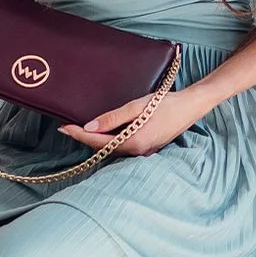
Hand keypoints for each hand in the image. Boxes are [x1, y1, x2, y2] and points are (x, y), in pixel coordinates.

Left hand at [58, 87, 197, 157]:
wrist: (191, 107)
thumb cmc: (166, 104)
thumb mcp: (137, 107)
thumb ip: (113, 118)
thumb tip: (89, 126)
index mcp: (133, 142)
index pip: (98, 141)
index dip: (79, 135)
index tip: (64, 127)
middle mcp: (137, 152)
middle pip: (103, 148)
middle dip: (84, 138)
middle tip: (66, 128)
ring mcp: (143, 152)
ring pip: (112, 149)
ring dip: (96, 140)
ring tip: (79, 130)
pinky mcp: (147, 148)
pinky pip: (122, 147)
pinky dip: (109, 141)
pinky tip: (102, 133)